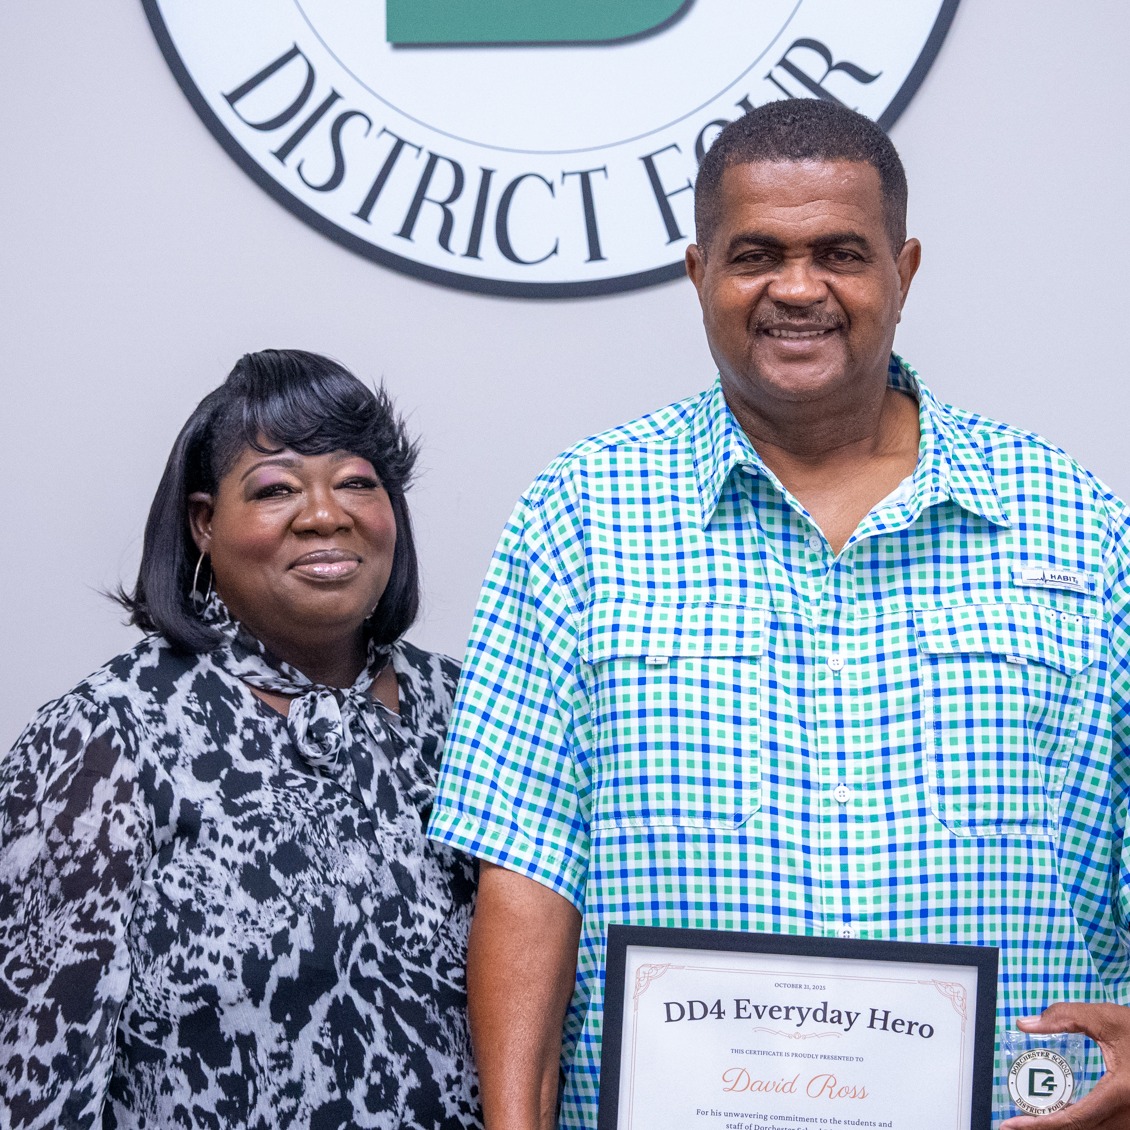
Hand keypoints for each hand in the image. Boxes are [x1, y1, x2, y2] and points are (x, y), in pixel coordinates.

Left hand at [999, 1003, 1129, 1128]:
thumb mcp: (1107, 1018)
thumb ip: (1064, 1016)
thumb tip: (1024, 1024)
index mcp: (1121, 1094)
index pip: (1075, 1119)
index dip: (1039, 1125)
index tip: (1010, 1125)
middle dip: (1045, 1129)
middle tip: (1013, 1124)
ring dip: (1064, 1126)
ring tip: (1031, 1118)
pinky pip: (1105, 1125)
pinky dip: (1082, 1122)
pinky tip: (1062, 1112)